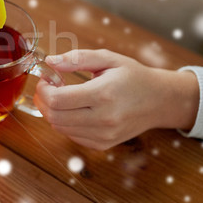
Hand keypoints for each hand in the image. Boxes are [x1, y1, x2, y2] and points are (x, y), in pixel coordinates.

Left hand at [33, 49, 199, 149]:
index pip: (57, 100)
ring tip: (61, 97)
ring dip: (52, 112)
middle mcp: (104, 119)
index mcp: (103, 94)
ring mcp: (104, 135)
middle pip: (54, 116)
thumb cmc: (133, 76)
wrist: (160, 101)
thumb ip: (77, 58)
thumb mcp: (108, 59)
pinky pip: (71, 136)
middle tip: (48, 87)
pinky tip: (73, 109)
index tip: (47, 79)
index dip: (43, 89)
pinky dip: (65, 122)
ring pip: (60, 128)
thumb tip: (50, 61)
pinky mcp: (103, 145)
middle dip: (43, 101)